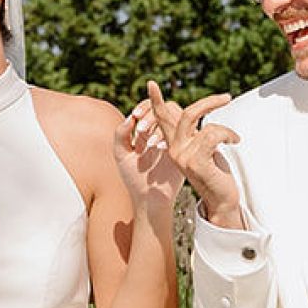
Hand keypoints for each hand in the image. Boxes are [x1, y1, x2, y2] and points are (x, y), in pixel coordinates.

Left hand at [112, 97, 185, 213]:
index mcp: (148, 131)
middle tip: (140, 129)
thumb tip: (129, 117)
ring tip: (148, 144)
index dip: (144, 107)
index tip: (135, 116)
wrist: (148, 200)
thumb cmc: (133, 179)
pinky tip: (159, 149)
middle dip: (152, 115)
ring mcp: (176, 141)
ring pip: (176, 120)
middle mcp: (163, 133)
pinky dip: (171, 138)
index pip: (150, 108)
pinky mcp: (185, 151)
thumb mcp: (121, 154)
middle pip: (165, 109)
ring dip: (160, 126)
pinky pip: (186, 135)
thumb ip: (120, 134)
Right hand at [144, 83, 241, 228]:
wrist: (222, 200)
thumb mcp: (204, 150)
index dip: (156, 100)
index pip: (163, 118)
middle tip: (227, 97)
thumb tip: (200, 114)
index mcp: (174, 145)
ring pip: (206, 126)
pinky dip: (228, 135)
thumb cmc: (215, 174)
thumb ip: (197, 134)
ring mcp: (184, 157)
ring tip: (232, 139)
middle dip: (209, 103)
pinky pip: (213, 135)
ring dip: (226, 131)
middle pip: (187, 114)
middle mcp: (175, 150)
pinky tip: (234, 141)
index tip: (151, 83)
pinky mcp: (196, 163)